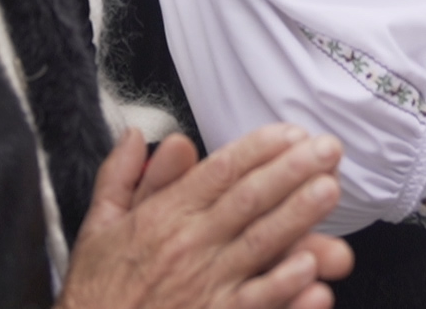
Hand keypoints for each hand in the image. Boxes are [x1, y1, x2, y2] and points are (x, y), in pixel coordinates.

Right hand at [60, 125, 353, 308]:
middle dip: (292, 171)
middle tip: (327, 150)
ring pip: (261, 243)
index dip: (259, 149)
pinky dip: (283, 285)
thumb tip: (138, 136)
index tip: (291, 133)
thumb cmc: (98, 291)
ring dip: (299, 215)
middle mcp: (188, 246)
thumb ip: (119, 177)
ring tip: (329, 190)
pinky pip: (256, 300)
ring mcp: (205, 285)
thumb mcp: (96, 226)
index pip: (219, 171)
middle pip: (249, 199)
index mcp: (162, 217)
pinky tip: (310, 268)